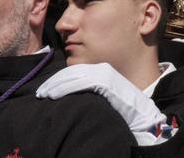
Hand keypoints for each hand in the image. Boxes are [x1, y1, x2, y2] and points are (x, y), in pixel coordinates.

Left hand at [36, 63, 166, 144]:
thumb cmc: (124, 108)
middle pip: (72, 73)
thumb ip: (92, 90)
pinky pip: (81, 82)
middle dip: (54, 82)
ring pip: (73, 76)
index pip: (75, 72)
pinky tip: (55, 94)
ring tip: (44, 94)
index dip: (58, 80)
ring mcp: (104, 75)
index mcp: (101, 71)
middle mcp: (102, 70)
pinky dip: (66, 87)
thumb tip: (74, 95)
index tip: (46, 89)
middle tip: (41, 92)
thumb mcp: (105, 95)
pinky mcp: (105, 82)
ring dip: (56, 86)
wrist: (142, 114)